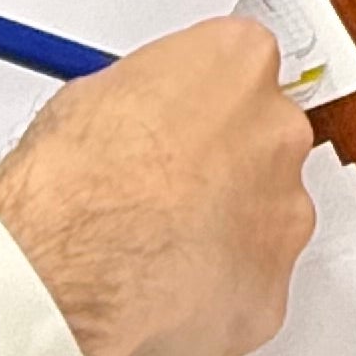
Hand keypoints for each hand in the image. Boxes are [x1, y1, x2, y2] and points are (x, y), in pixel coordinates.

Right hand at [0, 20, 316, 355]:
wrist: (70, 263)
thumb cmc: (78, 176)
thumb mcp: (96, 93)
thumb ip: (150, 97)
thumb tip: (138, 117)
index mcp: (240, 63)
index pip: (243, 65)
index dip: (203, 101)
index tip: (182, 120)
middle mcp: (277, 132)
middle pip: (264, 141)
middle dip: (223, 166)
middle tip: (166, 188)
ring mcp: (285, 213)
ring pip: (265, 218)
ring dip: (224, 230)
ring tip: (158, 248)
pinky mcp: (274, 289)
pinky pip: (252, 286)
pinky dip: (218, 291)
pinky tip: (166, 292)